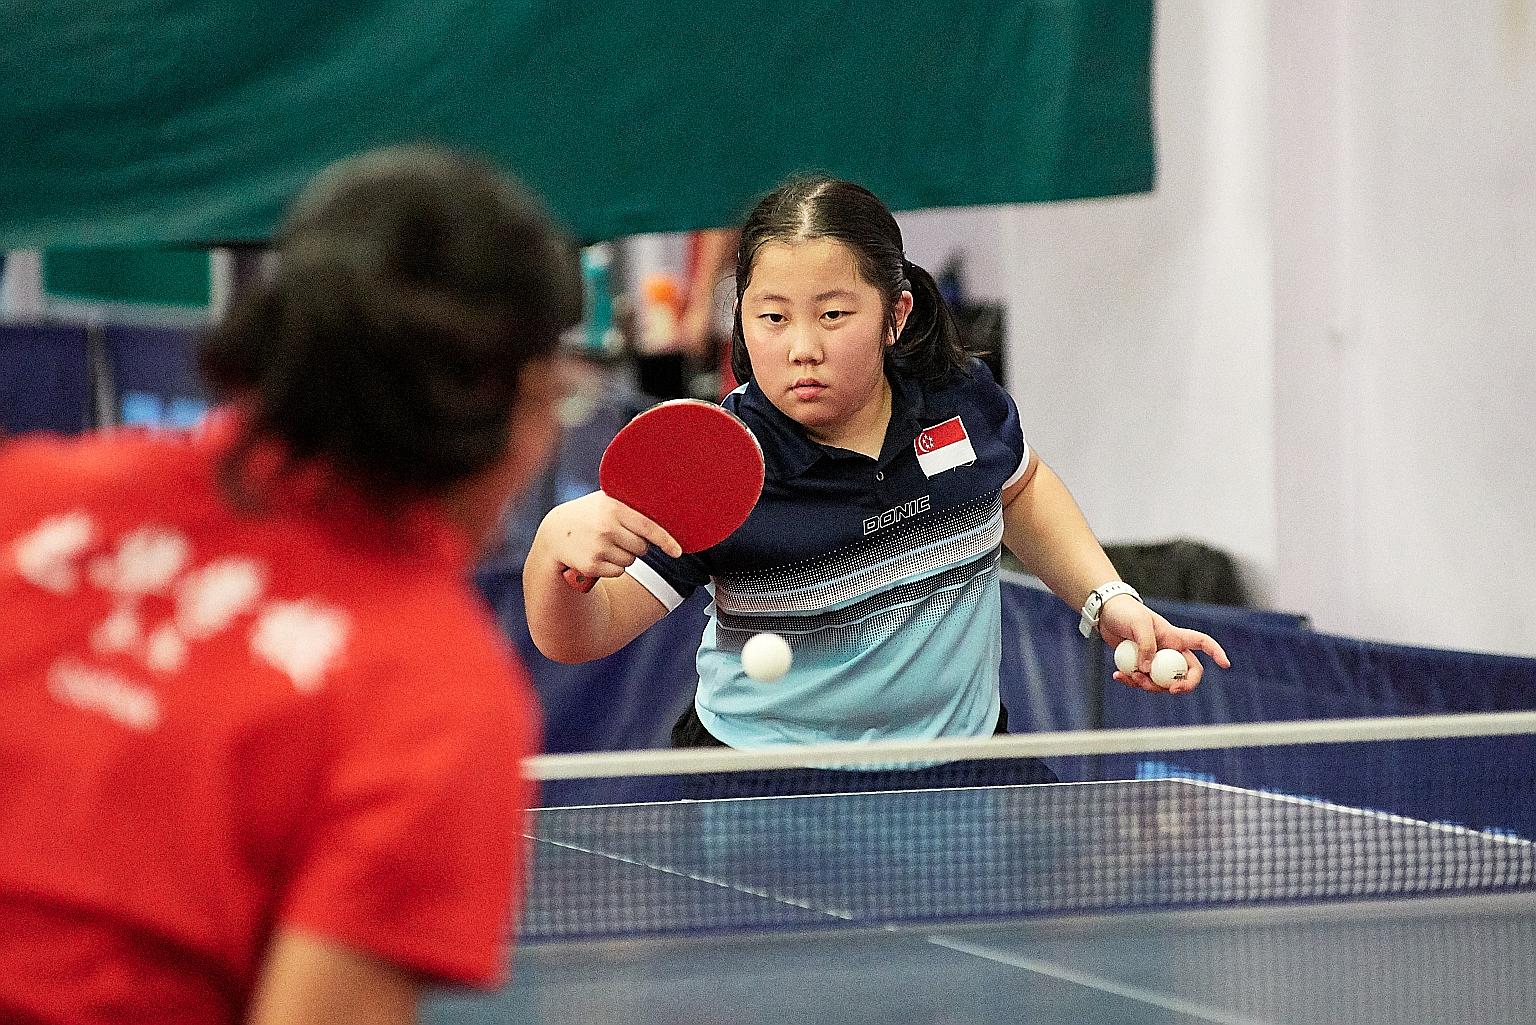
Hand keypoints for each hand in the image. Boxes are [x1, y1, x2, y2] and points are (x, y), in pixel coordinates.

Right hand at [540, 490, 681, 584]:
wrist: (555, 533)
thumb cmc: (589, 514)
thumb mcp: (606, 501)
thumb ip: (631, 504)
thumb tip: (669, 507)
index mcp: (613, 508)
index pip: (649, 528)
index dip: (666, 541)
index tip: (678, 551)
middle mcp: (606, 527)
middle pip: (642, 548)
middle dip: (637, 546)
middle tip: (619, 537)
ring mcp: (598, 547)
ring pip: (631, 561)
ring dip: (624, 556)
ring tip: (605, 544)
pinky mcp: (591, 565)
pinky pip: (619, 572)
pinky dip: (613, 567)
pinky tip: (598, 555)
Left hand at [1097, 594, 1230, 693]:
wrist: (1106, 614)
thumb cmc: (1126, 612)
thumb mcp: (1138, 624)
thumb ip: (1146, 645)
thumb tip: (1148, 670)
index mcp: (1175, 637)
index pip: (1202, 643)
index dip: (1216, 653)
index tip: (1225, 665)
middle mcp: (1169, 651)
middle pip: (1186, 674)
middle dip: (1182, 686)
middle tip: (1171, 691)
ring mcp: (1154, 660)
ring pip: (1162, 683)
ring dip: (1149, 686)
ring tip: (1131, 676)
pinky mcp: (1139, 666)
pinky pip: (1141, 681)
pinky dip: (1131, 682)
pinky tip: (1118, 676)